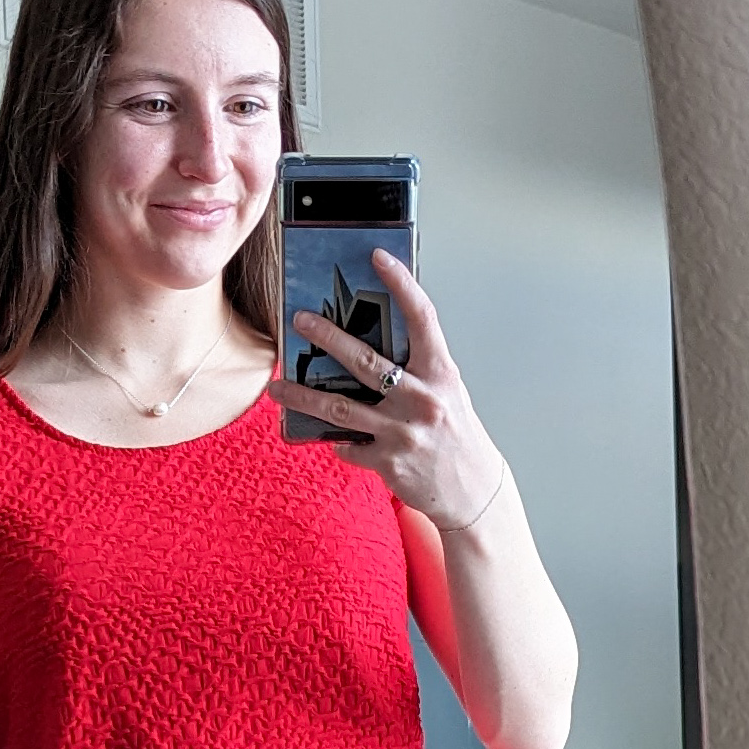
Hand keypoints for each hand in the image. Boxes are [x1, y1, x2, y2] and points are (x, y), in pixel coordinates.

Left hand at [273, 249, 505, 530]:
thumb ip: (414, 370)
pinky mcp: (389, 462)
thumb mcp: (445, 393)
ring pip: (340, 409)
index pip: (422, 317)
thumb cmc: (455, 434)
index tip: (377, 257)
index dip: (401, 283)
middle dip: (327, 337)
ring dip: (303, 397)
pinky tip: (333, 439)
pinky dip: (339, 442)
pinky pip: (348, 447)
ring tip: (277, 388)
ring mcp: (404, 433)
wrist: (471, 491)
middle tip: (300, 320)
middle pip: (365, 361)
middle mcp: (423, 399)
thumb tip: (365, 347)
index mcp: (440, 374)